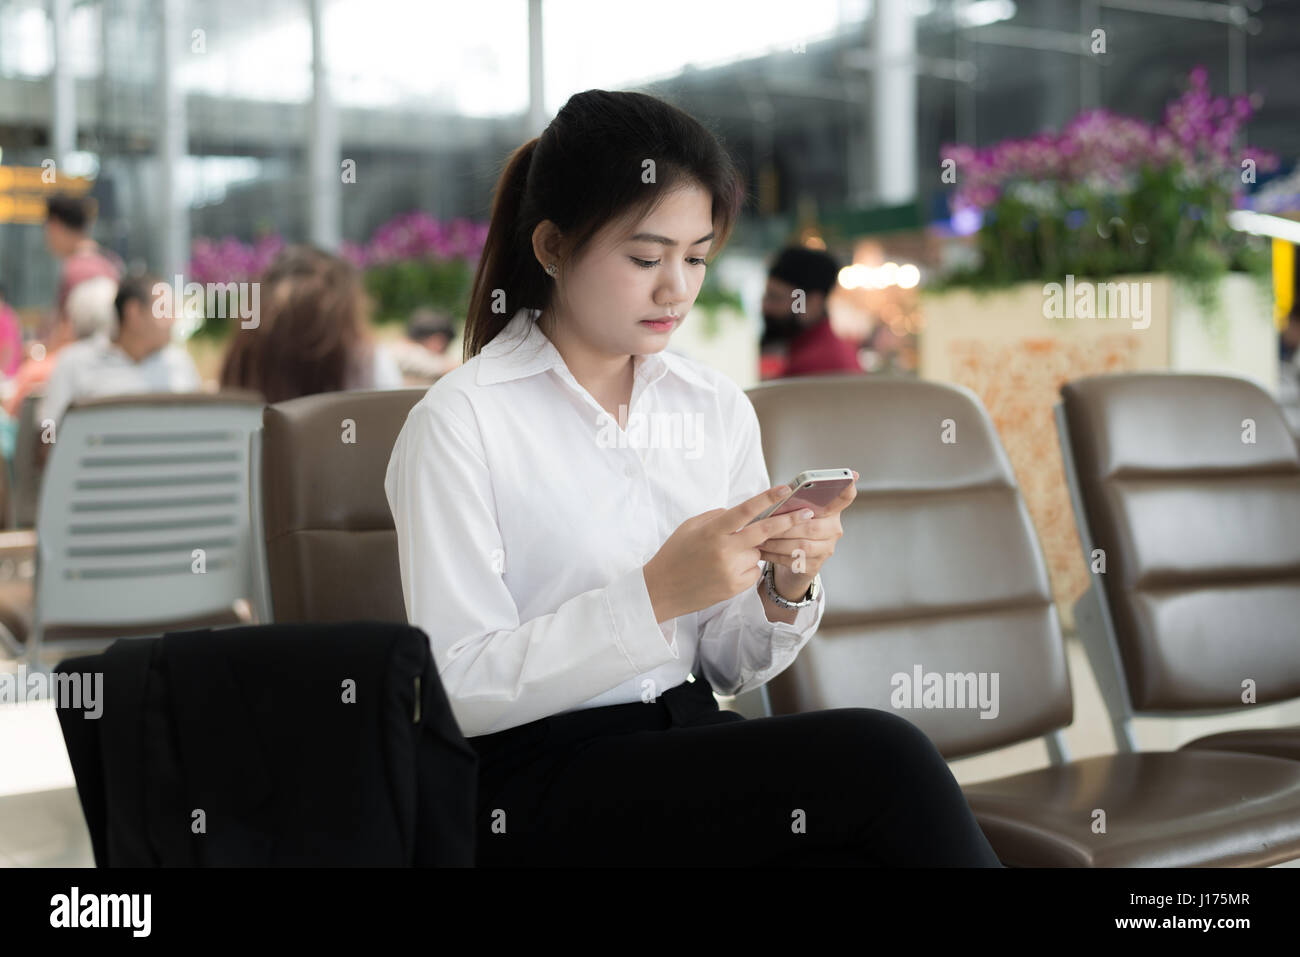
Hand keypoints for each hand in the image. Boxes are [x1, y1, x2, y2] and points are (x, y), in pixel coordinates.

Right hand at [643, 485, 812, 622]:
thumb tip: (742, 512)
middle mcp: (725, 550)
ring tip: (723, 557)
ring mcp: (732, 571)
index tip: (785, 489)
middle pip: (765, 532)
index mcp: (712, 531)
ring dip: (751, 549)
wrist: (661, 591)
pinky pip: (753, 571)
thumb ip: (717, 516)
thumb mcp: (690, 526)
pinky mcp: (736, 587)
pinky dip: (747, 567)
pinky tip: (725, 571)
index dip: (767, 498)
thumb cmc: (675, 554)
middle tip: (808, 513)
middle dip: (789, 521)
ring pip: (757, 553)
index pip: (745, 510)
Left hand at [758, 469, 857, 585]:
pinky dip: (775, 554)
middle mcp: (833, 529)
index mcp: (831, 511)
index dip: (847, 488)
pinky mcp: (815, 565)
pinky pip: (794, 560)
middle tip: (765, 524)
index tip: (851, 475)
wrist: (793, 562)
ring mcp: (826, 549)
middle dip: (785, 526)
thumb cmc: (792, 529)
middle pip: (813, 526)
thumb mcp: (795, 512)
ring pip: (802, 545)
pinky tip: (762, 550)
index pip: (845, 497)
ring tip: (760, 538)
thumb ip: (793, 502)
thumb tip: (780, 494)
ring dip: (778, 541)